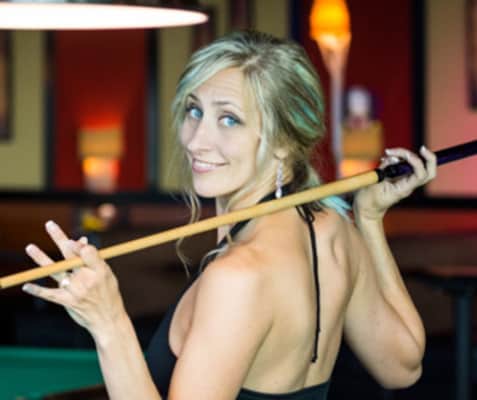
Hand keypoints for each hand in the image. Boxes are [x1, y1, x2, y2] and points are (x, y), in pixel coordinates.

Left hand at [22, 221, 125, 336]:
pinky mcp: (67, 301)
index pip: (87, 252)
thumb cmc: (107, 293)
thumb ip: (92, 259)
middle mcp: (87, 279)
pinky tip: (26, 286)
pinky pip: (49, 293)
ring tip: (30, 247)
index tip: (71, 240)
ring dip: (41, 258)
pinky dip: (37, 290)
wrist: (107, 320)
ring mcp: (76, 291)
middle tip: (49, 224)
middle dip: (60, 238)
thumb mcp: (106, 275)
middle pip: (70, 255)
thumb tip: (80, 241)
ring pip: (55, 271)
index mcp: (100, 270)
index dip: (77, 244)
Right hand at [353, 146, 436, 220]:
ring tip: (390, 152)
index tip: (407, 154)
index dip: (418, 161)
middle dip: (429, 159)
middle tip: (421, 148)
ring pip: (418, 167)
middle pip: (429, 172)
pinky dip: (400, 158)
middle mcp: (408, 185)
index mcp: (403, 189)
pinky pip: (406, 166)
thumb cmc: (368, 201)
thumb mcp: (373, 184)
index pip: (420, 174)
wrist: (367, 211)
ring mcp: (405, 182)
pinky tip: (387, 157)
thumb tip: (392, 157)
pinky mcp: (399, 179)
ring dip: (408, 156)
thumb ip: (384, 169)